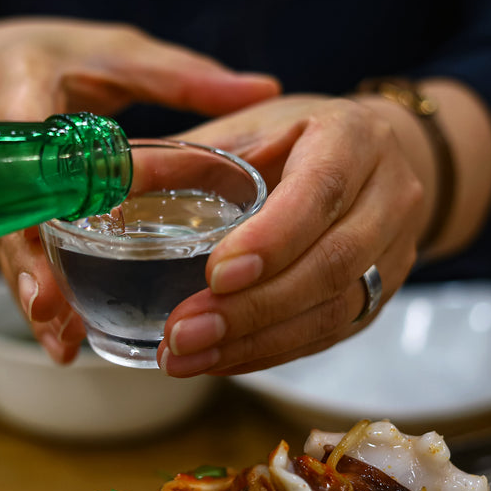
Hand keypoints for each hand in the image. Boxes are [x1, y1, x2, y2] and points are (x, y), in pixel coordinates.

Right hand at [0, 18, 280, 361]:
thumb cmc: (52, 58)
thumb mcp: (114, 54)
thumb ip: (182, 78)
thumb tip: (265, 88)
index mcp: (24, 98)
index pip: (32, 145)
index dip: (46, 186)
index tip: (67, 218)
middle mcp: (5, 156)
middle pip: (12, 217)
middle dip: (31, 264)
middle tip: (53, 306)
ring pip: (12, 252)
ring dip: (36, 297)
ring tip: (63, 340)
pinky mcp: (3, 221)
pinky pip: (20, 263)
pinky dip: (43, 299)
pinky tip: (65, 339)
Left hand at [156, 94, 427, 375]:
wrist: (382, 158)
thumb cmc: (298, 137)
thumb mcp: (245, 128)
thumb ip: (179, 157)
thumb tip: (97, 181)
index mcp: (353, 139)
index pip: (320, 192)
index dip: (272, 238)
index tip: (215, 273)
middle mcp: (388, 196)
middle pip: (330, 264)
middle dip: (252, 308)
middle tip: (182, 332)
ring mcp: (394, 253)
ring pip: (333, 310)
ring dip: (255, 342)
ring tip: (184, 357)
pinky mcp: (380, 296)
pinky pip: (328, 335)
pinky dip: (269, 353)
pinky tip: (218, 362)